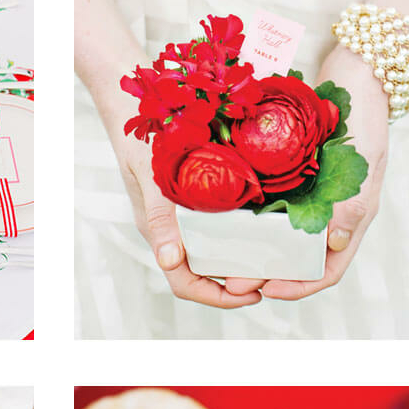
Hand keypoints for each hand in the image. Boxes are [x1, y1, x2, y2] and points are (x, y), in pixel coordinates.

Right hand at [108, 115, 262, 308]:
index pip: (186, 284)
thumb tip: (170, 261)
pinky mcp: (196, 202)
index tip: (254, 294)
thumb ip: (161, 219)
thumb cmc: (142, 144)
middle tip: (274, 278)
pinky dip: (242, 235)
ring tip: (274, 258)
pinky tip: (267, 226)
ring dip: (242, 262)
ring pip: (214, 254)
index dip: (220, 297)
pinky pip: (220, 228)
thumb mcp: (153, 180)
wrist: (134, 111)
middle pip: (205, 275)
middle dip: (237, 283)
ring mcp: (185, 219)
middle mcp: (174, 234)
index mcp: (161, 237)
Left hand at [227, 45, 389, 300]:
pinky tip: (224, 224)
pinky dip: (249, 221)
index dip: (298, 286)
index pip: (327, 271)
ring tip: (223, 260)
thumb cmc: (365, 117)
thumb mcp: (364, 163)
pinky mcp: (291, 178)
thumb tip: (336, 247)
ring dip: (252, 252)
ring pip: (278, 239)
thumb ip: (352, 207)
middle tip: (231, 280)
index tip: (267, 289)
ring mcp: (309, 197)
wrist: (355, 72)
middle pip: (295, 260)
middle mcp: (328, 215)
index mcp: (350, 219)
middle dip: (264, 273)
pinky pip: (268, 207)